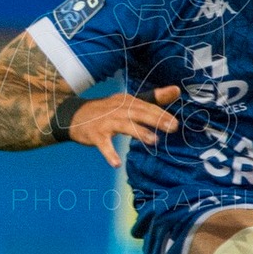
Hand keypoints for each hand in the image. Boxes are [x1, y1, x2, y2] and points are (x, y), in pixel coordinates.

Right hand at [66, 85, 180, 167]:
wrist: (75, 116)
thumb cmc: (108, 111)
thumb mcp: (129, 102)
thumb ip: (153, 98)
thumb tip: (177, 90)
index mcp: (127, 101)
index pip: (147, 106)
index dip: (161, 114)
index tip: (176, 123)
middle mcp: (117, 109)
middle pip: (138, 113)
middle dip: (156, 120)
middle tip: (172, 128)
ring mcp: (105, 122)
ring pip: (124, 126)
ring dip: (138, 132)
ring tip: (153, 141)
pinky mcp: (95, 134)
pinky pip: (103, 144)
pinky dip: (109, 153)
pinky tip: (116, 163)